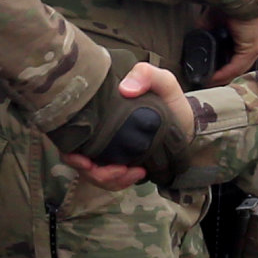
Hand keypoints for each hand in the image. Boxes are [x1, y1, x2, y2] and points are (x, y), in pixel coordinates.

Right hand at [59, 62, 190, 187]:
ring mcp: (105, 149)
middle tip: (121, 170)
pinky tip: (138, 173)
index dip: (71, 153)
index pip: (69, 135)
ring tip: (135, 172)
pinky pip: (108, 180)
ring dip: (109, 180)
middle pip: (78, 160)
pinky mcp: (117, 162)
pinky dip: (119, 182)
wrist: (188, 124)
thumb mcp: (162, 81)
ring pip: (92, 174)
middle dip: (95, 173)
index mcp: (98, 112)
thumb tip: (125, 89)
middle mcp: (96, 132)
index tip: (86, 160)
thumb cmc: (170, 101)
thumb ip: (147, 75)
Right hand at [209, 5, 257, 84]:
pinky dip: (224, 73)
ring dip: (223, 76)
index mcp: (249, 32)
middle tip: (209, 80)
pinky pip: (237, 66)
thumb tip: (198, 35)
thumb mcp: (215, 17)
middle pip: (239, 63)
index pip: (237, 54)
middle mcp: (256, 39)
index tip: (210, 71)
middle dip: (223, 73)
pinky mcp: (253, 47)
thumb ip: (208, 28)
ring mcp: (257, 44)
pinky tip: (213, 77)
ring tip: (209, 81)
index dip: (223, 64)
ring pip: (239, 67)